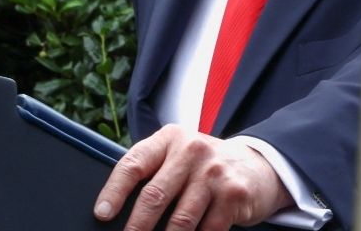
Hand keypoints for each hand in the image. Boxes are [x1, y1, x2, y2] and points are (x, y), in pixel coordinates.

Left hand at [94, 124, 291, 230]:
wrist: (258, 165)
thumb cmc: (204, 167)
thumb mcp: (178, 156)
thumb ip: (152, 171)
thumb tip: (115, 210)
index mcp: (171, 138)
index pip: (134, 164)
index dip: (113, 191)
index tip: (102, 214)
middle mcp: (193, 150)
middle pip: (154, 196)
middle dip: (135, 227)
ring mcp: (216, 172)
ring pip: (179, 220)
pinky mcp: (234, 194)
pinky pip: (206, 230)